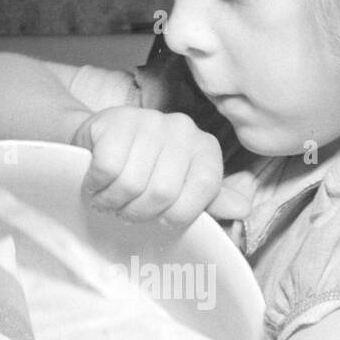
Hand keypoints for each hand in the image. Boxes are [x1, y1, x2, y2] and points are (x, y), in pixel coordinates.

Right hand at [69, 105, 251, 227]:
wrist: (97, 143)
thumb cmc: (143, 173)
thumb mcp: (181, 190)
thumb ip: (211, 201)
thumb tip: (244, 208)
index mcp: (205, 148)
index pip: (204, 191)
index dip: (178, 215)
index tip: (160, 218)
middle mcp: (183, 129)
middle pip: (163, 192)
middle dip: (138, 212)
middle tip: (126, 210)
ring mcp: (150, 121)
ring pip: (132, 184)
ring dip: (113, 202)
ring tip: (108, 199)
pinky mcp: (115, 122)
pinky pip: (107, 170)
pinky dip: (96, 186)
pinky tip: (95, 184)